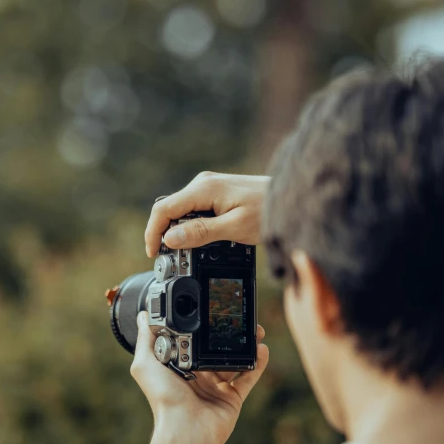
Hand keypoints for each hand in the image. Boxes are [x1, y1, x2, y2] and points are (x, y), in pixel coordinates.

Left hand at [131, 312, 268, 443]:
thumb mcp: (145, 365)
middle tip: (238, 319)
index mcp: (177, 367)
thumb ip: (145, 339)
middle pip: (215, 349)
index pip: (191, 341)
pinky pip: (248, 377)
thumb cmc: (164, 399)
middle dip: (227, 334)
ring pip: (234, 361)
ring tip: (256, 330)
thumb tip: (142, 315)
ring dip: (245, 345)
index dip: (202, 326)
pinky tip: (262, 349)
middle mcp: (197, 376)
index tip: (212, 310)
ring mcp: (215, 388)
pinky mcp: (232, 398)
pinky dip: (257, 363)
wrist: (186, 429)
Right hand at [144, 172, 269, 257]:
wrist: (290, 198)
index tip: (153, 254)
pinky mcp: (216, 193)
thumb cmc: (267, 211)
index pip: (163, 209)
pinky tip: (201, 240)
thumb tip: (170, 238)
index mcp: (203, 189)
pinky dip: (191, 226)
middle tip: (171, 259)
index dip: (153, 233)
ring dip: (179, 231)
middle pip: (169, 210)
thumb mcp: (234, 227)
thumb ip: (200, 232)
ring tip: (187, 252)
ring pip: (181, 211)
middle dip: (164, 234)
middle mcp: (202, 184)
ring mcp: (209, 187)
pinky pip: (194, 210)